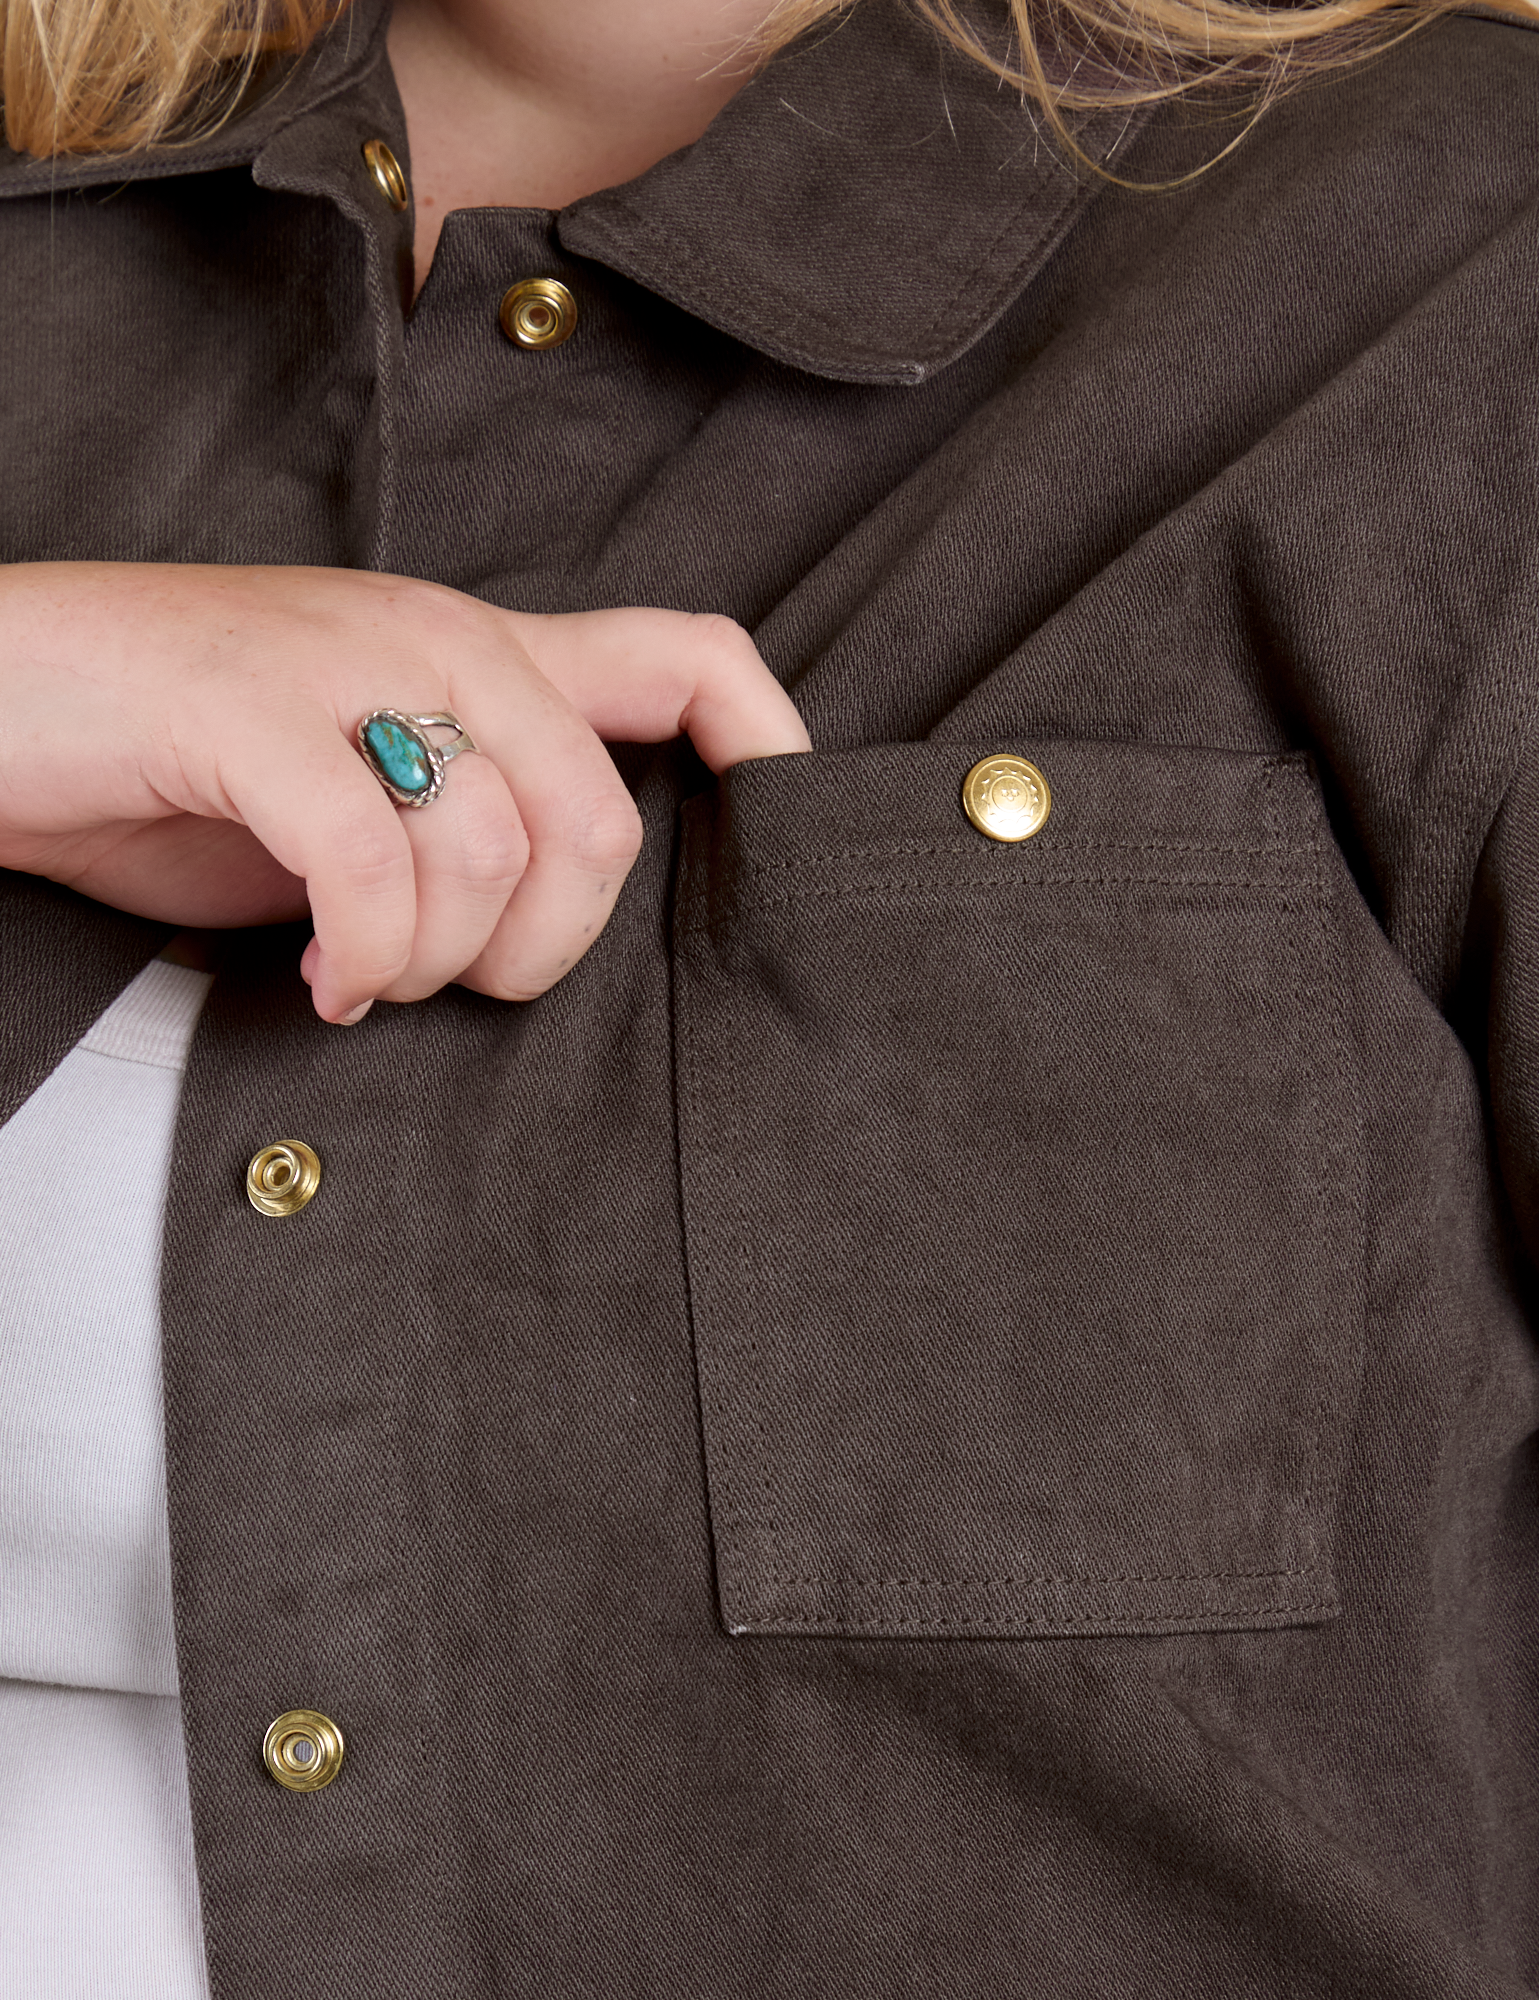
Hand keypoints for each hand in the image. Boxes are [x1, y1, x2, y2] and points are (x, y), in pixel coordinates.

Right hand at [0, 562, 809, 1019]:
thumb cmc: (184, 763)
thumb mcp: (371, 791)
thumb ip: (480, 824)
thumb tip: (574, 923)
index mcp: (488, 653)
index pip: (691, 660)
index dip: (774, 749)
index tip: (785, 854)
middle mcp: (442, 637)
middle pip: (601, 823)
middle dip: (543, 952)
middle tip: (447, 982)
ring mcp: (345, 659)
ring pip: (493, 854)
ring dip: (432, 963)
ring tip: (359, 976)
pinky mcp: (246, 710)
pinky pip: (372, 861)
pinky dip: (359, 953)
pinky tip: (322, 982)